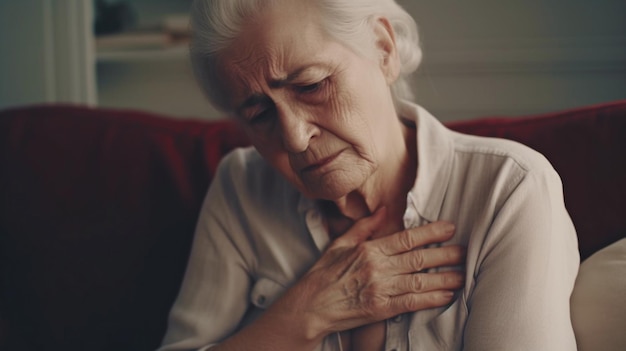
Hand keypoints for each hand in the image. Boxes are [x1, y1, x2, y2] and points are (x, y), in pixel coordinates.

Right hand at [271, 207, 465, 340]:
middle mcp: (378, 268)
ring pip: (420, 280)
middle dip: (446, 254)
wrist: (310, 306)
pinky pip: (412, 302)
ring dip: (445, 277)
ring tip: (463, 274)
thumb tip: (384, 210)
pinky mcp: (382, 309)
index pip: (407, 238)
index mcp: (369, 249)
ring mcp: (381, 289)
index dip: (432, 232)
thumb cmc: (323, 274)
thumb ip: (365, 227)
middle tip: (465, 251)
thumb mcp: (340, 243)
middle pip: (419, 258)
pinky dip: (432, 299)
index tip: (450, 228)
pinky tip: (447, 295)